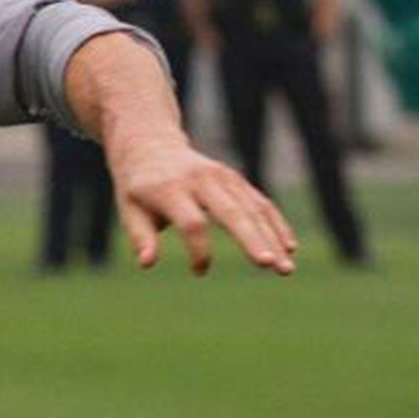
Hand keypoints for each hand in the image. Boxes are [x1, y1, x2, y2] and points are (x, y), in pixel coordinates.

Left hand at [108, 139, 296, 275]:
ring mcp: (222, 177)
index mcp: (170, 188)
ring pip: (253, 208)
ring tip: (286, 269)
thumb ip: (140, 236)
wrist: (151, 146)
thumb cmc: (139, 188)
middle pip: (231, 212)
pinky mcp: (235, 180)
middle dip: (252, 240)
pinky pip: (260, 202)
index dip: (199, 249)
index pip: (192, 222)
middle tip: (269, 265)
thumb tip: (147, 263)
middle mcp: (201, 180)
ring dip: (272, 239)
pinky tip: (289, 248)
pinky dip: (276, 224)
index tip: (199, 271)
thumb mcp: (130, 209)